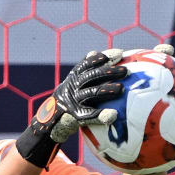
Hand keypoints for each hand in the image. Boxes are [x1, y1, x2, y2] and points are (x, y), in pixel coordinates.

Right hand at [16, 50, 126, 166]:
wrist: (48, 123)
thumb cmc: (67, 101)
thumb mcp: (72, 84)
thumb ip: (83, 71)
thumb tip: (95, 52)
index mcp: (72, 78)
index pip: (87, 64)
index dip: (102, 58)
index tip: (118, 53)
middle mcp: (72, 87)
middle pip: (92, 76)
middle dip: (109, 71)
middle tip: (126, 71)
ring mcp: (73, 101)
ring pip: (92, 93)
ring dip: (107, 90)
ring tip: (121, 89)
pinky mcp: (74, 116)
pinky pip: (89, 116)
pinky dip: (101, 115)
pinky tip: (113, 115)